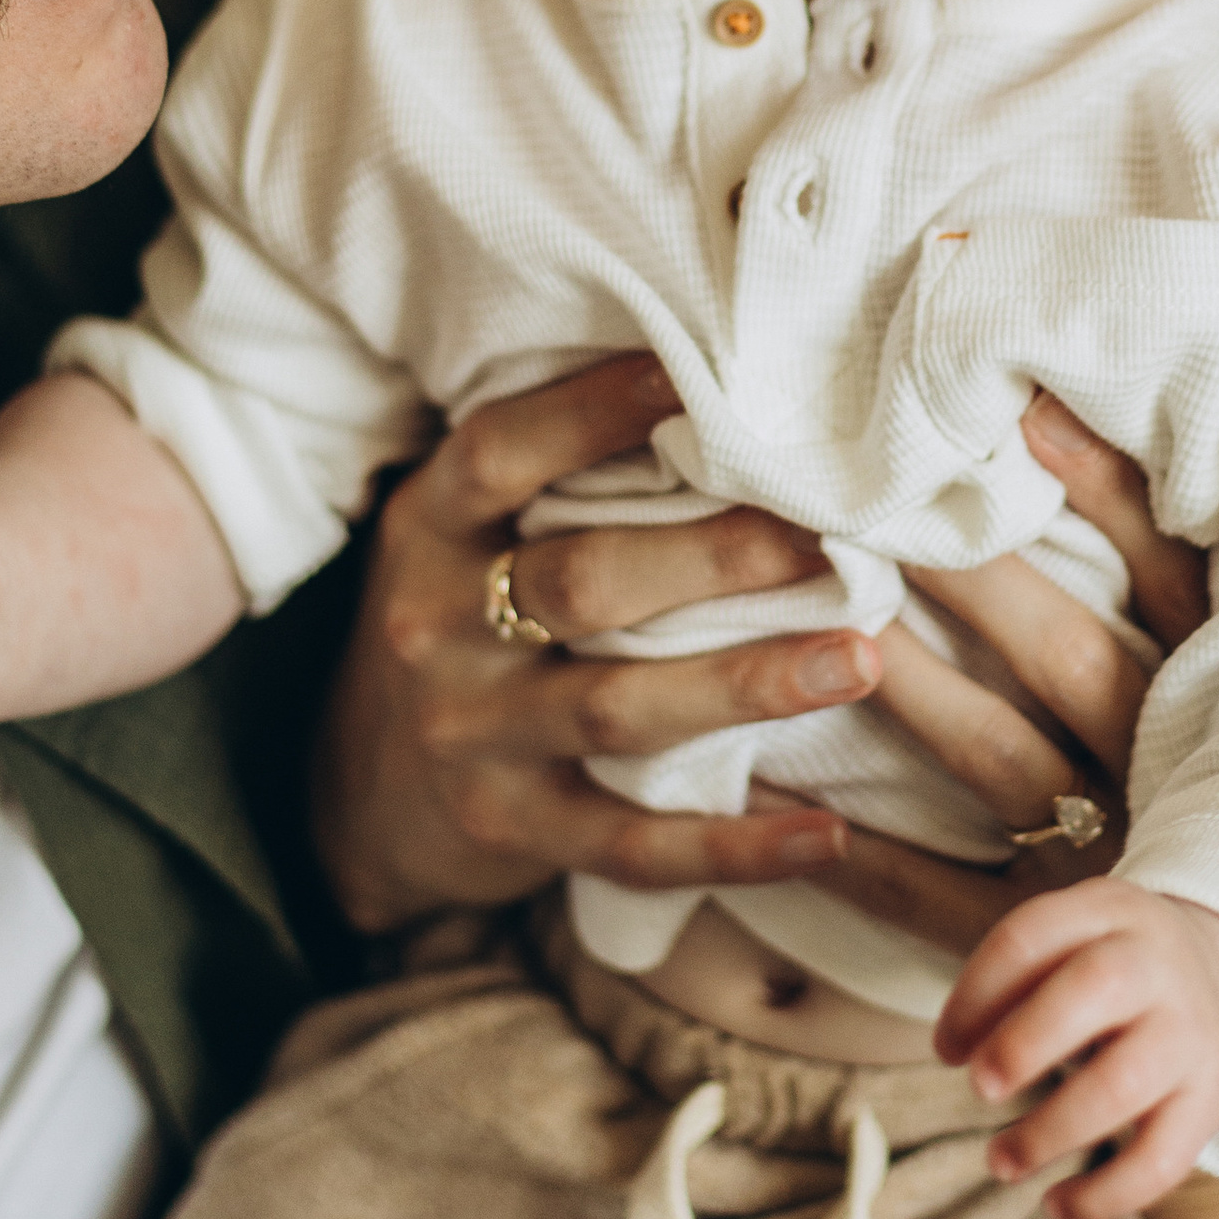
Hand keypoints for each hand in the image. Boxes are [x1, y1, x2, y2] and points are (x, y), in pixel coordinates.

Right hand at [312, 356, 883, 933]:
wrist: (357, 795)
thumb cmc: (462, 621)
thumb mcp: (466, 534)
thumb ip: (560, 475)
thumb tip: (719, 375)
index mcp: (431, 527)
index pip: (503, 452)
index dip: (595, 409)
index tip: (705, 372)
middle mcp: (438, 625)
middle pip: (582, 581)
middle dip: (715, 556)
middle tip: (831, 533)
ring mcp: (470, 736)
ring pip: (615, 708)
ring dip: (746, 684)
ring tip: (860, 658)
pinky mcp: (506, 831)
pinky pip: (629, 844)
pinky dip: (732, 846)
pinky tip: (827, 836)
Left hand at [784, 392, 1211, 967]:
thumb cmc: (1208, 779)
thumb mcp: (1210, 669)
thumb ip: (1157, 555)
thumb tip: (1044, 409)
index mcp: (1214, 696)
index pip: (1164, 579)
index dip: (1100, 496)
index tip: (1010, 420)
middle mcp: (1167, 771)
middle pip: (1069, 656)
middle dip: (974, 576)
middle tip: (872, 498)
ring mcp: (1108, 862)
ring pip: (1002, 761)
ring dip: (914, 687)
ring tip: (824, 614)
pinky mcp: (1043, 941)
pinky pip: (940, 898)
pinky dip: (861, 855)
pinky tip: (772, 790)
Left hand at [937, 879, 1218, 1218]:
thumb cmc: (1109, 973)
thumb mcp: (1070, 943)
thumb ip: (1013, 982)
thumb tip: (955, 1049)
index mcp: (1106, 911)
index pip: (1029, 936)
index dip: (975, 995)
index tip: (946, 1050)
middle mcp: (1157, 963)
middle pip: (1096, 986)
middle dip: (1026, 1040)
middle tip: (979, 1088)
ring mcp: (1193, 1032)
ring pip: (1125, 1082)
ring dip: (1051, 1130)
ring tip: (999, 1161)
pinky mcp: (1214, 1099)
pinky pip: (1163, 1158)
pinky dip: (1106, 1195)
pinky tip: (1056, 1205)